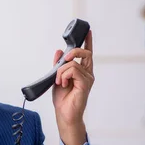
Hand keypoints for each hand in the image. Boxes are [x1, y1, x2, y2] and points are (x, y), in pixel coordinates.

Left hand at [52, 30, 93, 144]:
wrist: (64, 113)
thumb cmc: (63, 98)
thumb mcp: (57, 78)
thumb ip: (58, 65)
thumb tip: (59, 51)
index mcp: (82, 71)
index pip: (86, 54)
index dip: (87, 42)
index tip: (88, 31)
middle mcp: (87, 73)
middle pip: (85, 53)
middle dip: (73, 51)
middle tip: (64, 59)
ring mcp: (88, 78)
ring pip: (73, 63)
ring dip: (61, 71)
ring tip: (60, 82)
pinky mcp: (85, 83)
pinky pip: (73, 70)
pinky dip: (64, 75)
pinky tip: (63, 84)